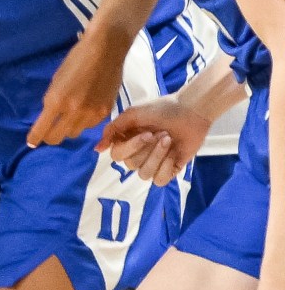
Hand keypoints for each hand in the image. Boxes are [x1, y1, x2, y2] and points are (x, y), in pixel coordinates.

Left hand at [27, 30, 124, 146]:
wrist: (105, 51)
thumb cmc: (76, 59)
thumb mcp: (57, 80)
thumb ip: (53, 100)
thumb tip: (50, 116)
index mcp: (57, 100)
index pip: (43, 128)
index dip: (35, 138)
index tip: (31, 143)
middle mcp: (73, 111)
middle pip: (58, 137)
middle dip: (50, 137)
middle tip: (47, 133)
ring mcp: (91, 114)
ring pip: (75, 133)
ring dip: (67, 130)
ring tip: (66, 121)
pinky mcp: (106, 112)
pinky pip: (90, 126)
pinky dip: (83, 123)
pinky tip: (82, 114)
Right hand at [96, 95, 210, 185]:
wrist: (190, 112)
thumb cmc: (161, 109)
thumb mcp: (132, 114)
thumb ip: (112, 130)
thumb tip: (97, 149)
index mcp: (126, 140)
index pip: (117, 155)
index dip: (131, 147)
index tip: (147, 133)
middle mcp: (137, 153)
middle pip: (131, 165)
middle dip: (148, 149)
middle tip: (161, 133)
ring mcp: (153, 163)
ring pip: (144, 174)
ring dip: (158, 156)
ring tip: (169, 140)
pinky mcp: (168, 170)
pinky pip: (159, 181)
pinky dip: (166, 167)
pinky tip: (174, 155)